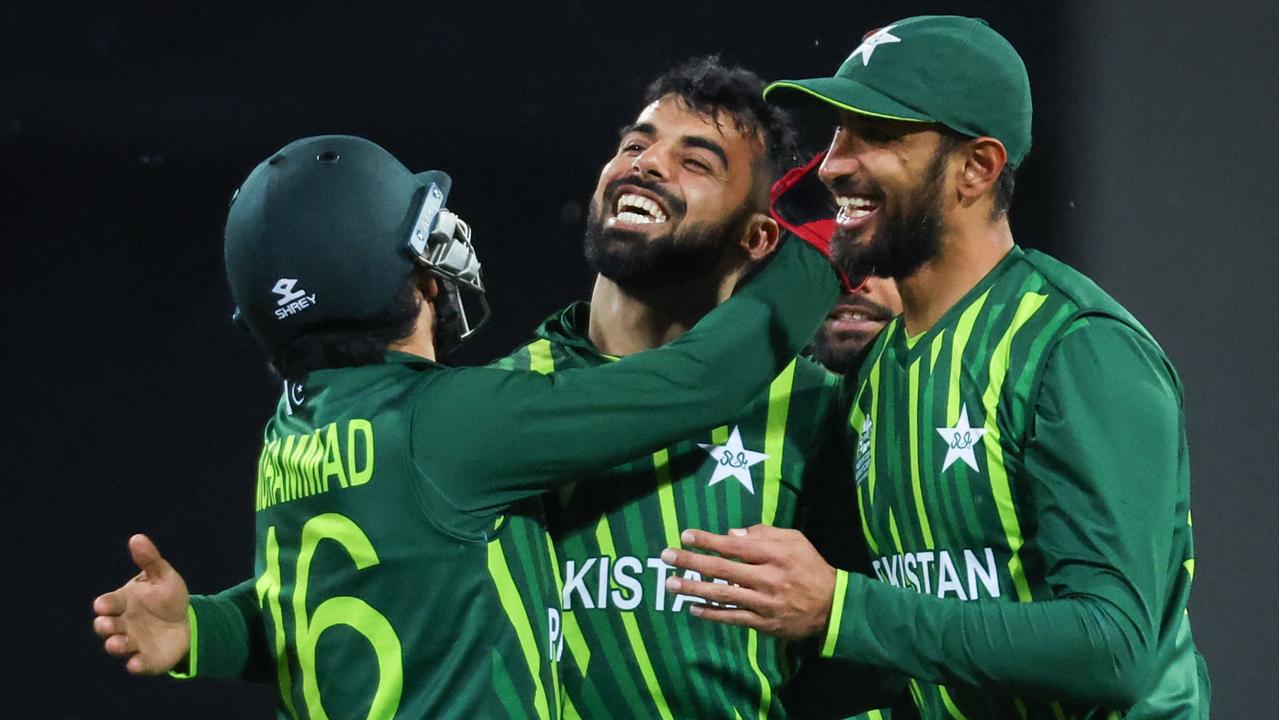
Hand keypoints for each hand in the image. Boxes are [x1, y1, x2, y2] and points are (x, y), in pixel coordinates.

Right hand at [92, 534, 190, 674]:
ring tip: (115, 644)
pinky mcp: (145, 660)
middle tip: (106, 624)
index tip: (102, 604)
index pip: (109, 603)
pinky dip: (135, 665)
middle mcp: (122, 624)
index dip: (105, 604)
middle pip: (108, 626)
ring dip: (115, 646)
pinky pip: (138, 664)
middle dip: (105, 625)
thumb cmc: (168, 598)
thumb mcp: (163, 577)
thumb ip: (150, 560)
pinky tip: (135, 664)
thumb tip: (137, 537)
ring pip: (118, 646)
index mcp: (124, 602)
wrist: (186, 623)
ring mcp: (132, 643)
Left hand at [660, 525, 836, 639]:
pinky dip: (712, 614)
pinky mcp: (763, 624)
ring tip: (671, 584)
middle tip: (666, 556)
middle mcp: (767, 578)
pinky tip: (692, 608)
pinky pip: (732, 618)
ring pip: (723, 596)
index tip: (686, 535)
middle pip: (723, 570)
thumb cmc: (810, 567)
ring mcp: (764, 603)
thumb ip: (764, 534)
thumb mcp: (794, 540)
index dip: (709, 540)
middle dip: (692, 562)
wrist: (833, 606)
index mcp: (775, 555)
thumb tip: (731, 534)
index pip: (735, 546)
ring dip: (694, 589)